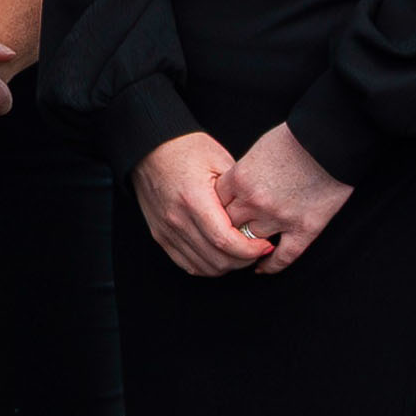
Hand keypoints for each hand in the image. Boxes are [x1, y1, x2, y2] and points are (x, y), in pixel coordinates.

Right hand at [132, 133, 277, 277]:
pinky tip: (221, 255)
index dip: (250, 250)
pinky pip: (187, 264)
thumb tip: (257, 217)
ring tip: (241, 252)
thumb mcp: (219, 160)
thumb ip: (238, 191)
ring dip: (227, 265)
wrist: (150, 148)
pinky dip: (208, 266)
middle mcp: (177, 219)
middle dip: (244, 260)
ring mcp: (166, 230)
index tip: (265, 246)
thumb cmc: (186, 148)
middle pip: (216, 259)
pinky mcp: (160, 236)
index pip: (225, 241)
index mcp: (193, 198)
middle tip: (258, 250)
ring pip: (204, 267)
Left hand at [222, 125, 354, 269]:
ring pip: (249, 243)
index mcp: (240, 178)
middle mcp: (255, 201)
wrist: (333, 138)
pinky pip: (283, 256)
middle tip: (225, 236)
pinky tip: (263, 267)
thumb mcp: (260, 149)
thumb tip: (235, 190)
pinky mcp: (305, 228)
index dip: (214, 210)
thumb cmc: (298, 136)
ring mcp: (280, 217)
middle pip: (227, 226)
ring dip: (246, 247)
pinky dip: (271, 265)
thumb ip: (244, 172)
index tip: (217, 214)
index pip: (214, 204)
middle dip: (226, 229)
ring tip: (243, 251)